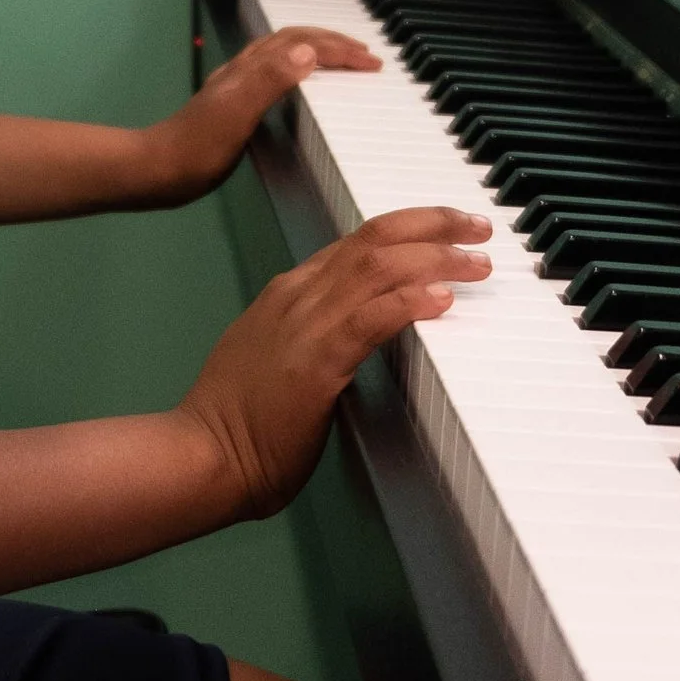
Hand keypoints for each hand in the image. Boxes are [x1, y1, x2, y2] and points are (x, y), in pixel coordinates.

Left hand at [126, 27, 383, 209]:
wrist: (155, 170)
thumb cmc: (197, 147)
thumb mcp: (237, 112)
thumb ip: (270, 80)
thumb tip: (308, 52)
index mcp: (250, 68)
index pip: (303, 45)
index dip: (339, 49)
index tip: (372, 61)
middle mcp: (244, 71)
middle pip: (293, 41)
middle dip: (332, 42)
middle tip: (365, 54)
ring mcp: (237, 87)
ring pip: (282, 55)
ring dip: (315, 51)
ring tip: (341, 62)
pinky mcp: (233, 107)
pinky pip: (274, 76)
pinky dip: (297, 72)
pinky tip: (299, 90)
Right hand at [180, 205, 492, 517]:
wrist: (200, 456)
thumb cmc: (235, 422)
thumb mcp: (272, 356)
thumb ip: (312, 337)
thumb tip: (354, 337)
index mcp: (289, 292)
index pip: (358, 240)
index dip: (410, 228)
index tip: (448, 230)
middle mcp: (298, 295)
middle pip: (376, 236)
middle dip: (435, 224)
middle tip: (479, 228)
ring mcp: (305, 324)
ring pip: (381, 265)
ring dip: (437, 258)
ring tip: (477, 263)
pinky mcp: (316, 362)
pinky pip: (373, 317)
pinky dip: (411, 301)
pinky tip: (443, 301)